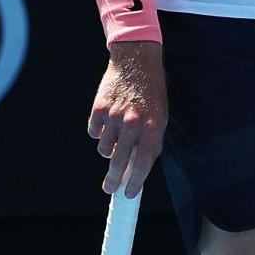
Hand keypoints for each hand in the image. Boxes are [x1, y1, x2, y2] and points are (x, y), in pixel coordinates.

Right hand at [87, 41, 166, 195]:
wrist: (136, 61)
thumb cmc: (151, 93)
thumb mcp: (160, 117)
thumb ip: (150, 142)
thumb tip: (137, 170)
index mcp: (153, 127)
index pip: (143, 163)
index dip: (135, 182)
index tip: (129, 194)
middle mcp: (133, 123)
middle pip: (119, 162)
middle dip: (114, 180)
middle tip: (110, 188)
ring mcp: (114, 116)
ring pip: (104, 149)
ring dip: (109, 149)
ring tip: (115, 138)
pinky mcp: (98, 109)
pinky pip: (94, 132)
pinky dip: (99, 132)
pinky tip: (106, 123)